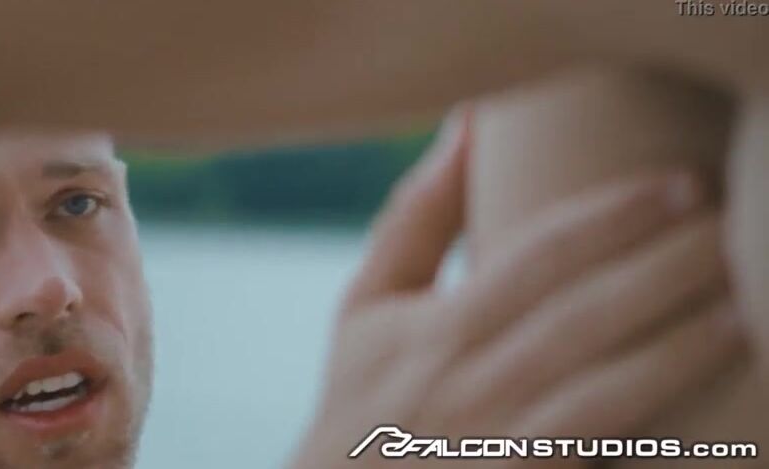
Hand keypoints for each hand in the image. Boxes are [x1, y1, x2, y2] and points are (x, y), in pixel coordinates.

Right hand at [290, 110, 744, 467]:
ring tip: (739, 308)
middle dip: (666, 270)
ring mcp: (500, 443)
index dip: (612, 217)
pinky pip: (597, 452)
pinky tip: (704, 400)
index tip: (678, 185)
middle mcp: (471, 383)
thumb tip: (467, 123)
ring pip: (604, 394)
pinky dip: (652, 424)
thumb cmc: (360, 392)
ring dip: (678, 350)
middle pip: (584, 317)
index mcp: (437, 327)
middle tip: (730, 227)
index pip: (537, 257)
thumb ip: (416, 217)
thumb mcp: (365, 302)